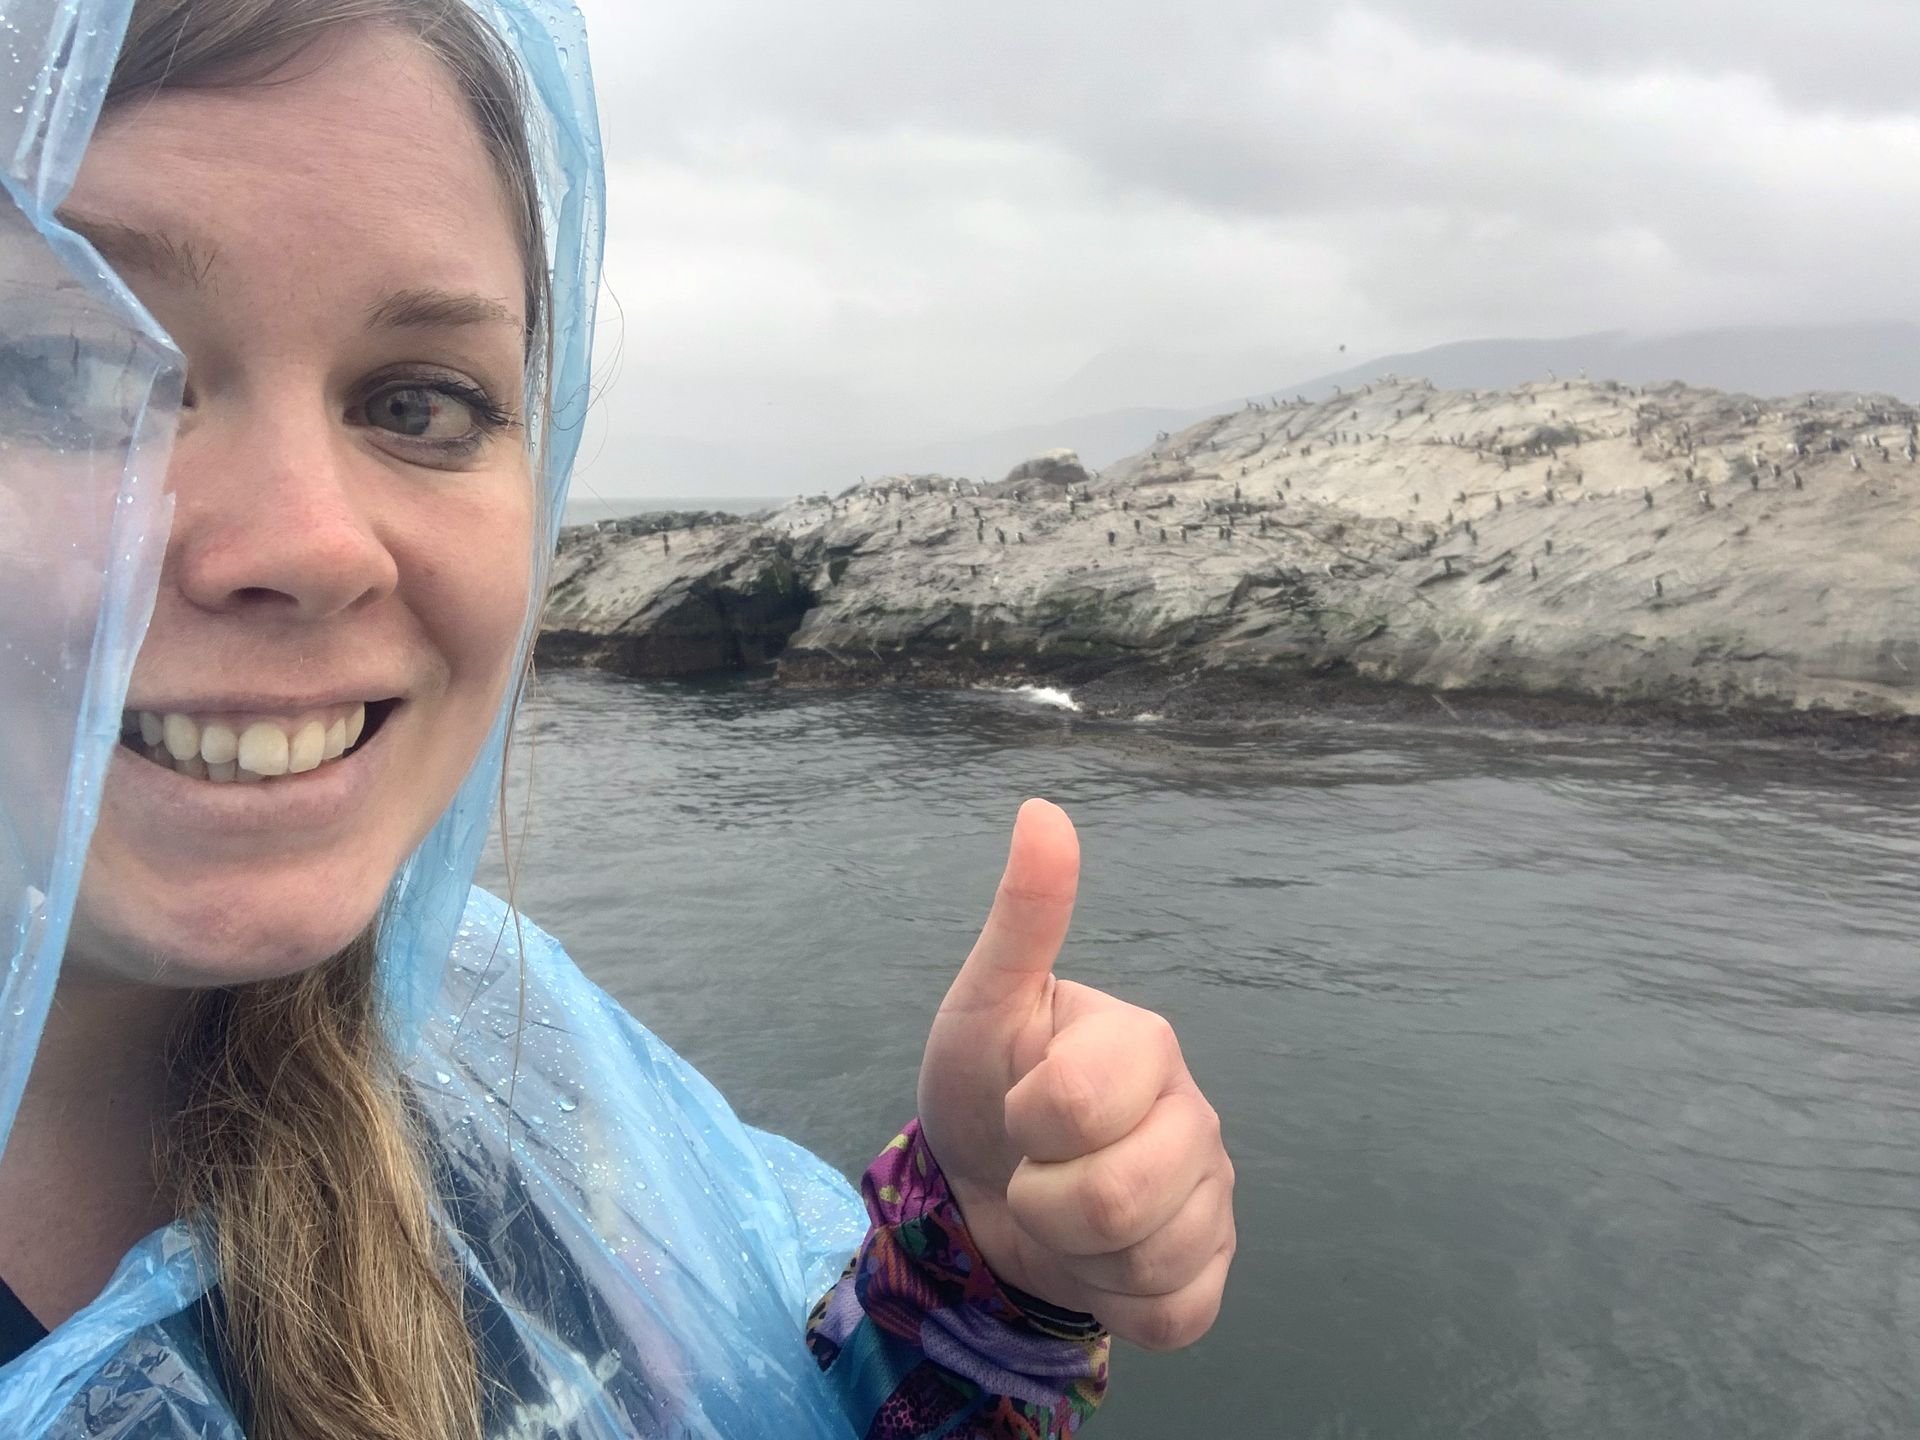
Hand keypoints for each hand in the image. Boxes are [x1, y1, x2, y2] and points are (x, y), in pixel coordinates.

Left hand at [916, 798, 1235, 1350]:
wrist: (983, 1190)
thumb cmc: (986, 1086)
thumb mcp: (984, 1006)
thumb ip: (1022, 920)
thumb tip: (1042, 810)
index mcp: (1145, 1045)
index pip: (1076, 1105)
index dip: (1026, 1120)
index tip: (1019, 1105)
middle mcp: (1196, 1117)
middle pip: (1119, 1200)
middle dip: (1044, 1199)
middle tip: (1034, 1168)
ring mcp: (1211, 1198)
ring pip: (1148, 1262)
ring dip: (1075, 1253)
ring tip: (1062, 1212)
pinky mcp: (1208, 1271)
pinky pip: (1174, 1315)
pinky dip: (1115, 1301)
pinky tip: (1098, 1261)